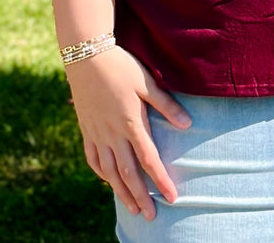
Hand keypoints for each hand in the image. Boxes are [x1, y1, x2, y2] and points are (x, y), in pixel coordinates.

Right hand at [65, 44, 192, 220]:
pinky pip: (93, 159)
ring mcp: (97, 134)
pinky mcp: (86, 130)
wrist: (86, 57)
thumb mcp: (147, 82)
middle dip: (142, 196)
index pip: (149, 159)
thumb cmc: (121, 67)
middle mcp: (113, 134)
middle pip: (128, 173)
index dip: (161, 179)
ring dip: (122, 193)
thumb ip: (166, 105)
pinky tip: (109, 182)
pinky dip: (102, 174)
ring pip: (110, 172)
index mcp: (131, 123)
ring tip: (133, 209)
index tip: (172, 197)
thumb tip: (188, 124)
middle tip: (152, 216)